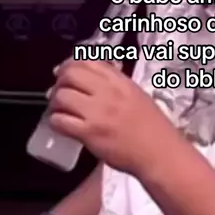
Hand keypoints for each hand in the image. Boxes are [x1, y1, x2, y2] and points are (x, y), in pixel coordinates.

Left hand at [48, 60, 178, 176]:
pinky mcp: (89, 133)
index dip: (69, 65)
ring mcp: (98, 112)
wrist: (159, 153)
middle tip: (58, 92)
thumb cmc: (152, 127)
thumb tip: (90, 79)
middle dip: (59, 82)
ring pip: (62, 96)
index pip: (88, 62)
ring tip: (59, 109)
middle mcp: (108, 92)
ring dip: (55, 102)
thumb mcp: (136, 95)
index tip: (63, 73)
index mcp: (120, 81)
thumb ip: (115, 84)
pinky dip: (55, 121)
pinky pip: (61, 121)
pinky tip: (60, 124)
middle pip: (70, 75)